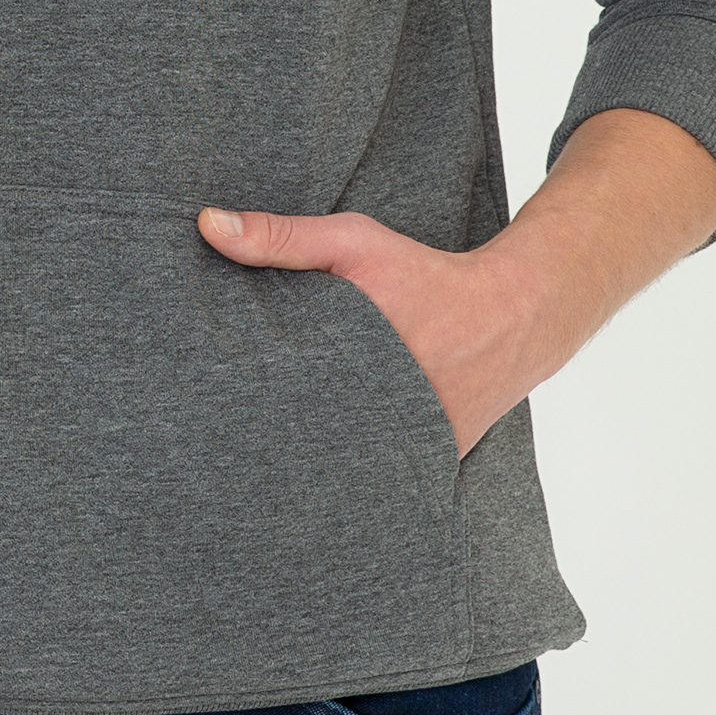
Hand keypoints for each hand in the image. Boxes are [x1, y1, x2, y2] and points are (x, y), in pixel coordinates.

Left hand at [199, 109, 715, 460]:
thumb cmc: (425, 275)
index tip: (203, 425)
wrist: (512, 315)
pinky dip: (354, 475)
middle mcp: (381, 419)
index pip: (275, 411)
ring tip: (256, 488)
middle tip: (216, 465)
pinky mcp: (429, 460)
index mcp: (350, 371)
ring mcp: (408, 447)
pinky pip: (380, 476)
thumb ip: (280, 236)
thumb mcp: (353, 242)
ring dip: (308, 469)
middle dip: (265, 453)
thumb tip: (206, 225)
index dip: (237, 421)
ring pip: (342, 469)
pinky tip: (318, 489)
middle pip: (302, 447)